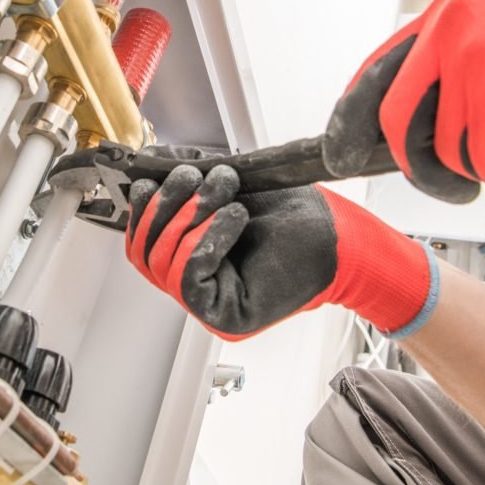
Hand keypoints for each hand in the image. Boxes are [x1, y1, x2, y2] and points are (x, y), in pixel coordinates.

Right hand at [124, 160, 437, 340]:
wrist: (341, 237)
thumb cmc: (297, 217)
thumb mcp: (234, 190)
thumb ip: (192, 183)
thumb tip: (152, 167)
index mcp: (194, 259)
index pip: (143, 244)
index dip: (142, 210)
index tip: (154, 178)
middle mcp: (197, 286)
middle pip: (145, 254)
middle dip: (167, 207)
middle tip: (198, 177)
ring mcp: (209, 307)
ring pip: (163, 265)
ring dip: (190, 218)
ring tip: (226, 193)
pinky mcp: (226, 318)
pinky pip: (190, 280)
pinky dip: (206, 240)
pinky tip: (236, 218)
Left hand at [322, 0, 484, 202]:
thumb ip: (453, 67)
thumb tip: (396, 128)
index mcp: (451, 8)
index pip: (376, 73)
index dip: (353, 121)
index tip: (340, 153)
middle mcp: (453, 30)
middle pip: (396, 125)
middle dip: (417, 168)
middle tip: (451, 188)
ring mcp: (476, 66)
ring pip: (450, 156)